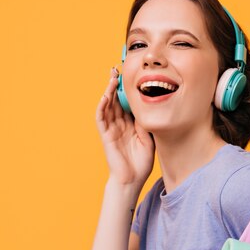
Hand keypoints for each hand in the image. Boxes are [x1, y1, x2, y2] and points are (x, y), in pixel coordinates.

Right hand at [96, 68, 153, 186]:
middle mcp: (119, 124)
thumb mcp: (148, 138)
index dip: (127, 90)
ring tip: (111, 77)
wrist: (132, 179)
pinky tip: (104, 96)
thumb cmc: (141, 162)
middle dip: (115, 85)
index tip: (131, 75)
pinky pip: (101, 119)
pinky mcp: (105, 136)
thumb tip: (145, 106)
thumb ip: (145, 122)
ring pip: (107, 106)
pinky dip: (101, 107)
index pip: (127, 102)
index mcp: (130, 124)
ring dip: (108, 91)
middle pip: (115, 100)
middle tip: (117, 69)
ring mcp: (111, 129)